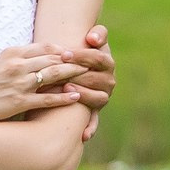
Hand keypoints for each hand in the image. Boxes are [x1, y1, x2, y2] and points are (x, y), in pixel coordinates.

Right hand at [0, 44, 93, 122]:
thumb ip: (17, 58)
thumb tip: (35, 56)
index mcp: (12, 53)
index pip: (44, 47)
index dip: (63, 49)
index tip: (77, 51)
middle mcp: (17, 65)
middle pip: (53, 58)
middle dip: (75, 60)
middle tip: (91, 62)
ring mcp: (19, 84)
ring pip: (54, 75)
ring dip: (74, 74)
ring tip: (89, 76)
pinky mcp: (19, 102)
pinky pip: (46, 99)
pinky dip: (63, 98)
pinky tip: (76, 97)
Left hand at [70, 24, 112, 140]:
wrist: (78, 65)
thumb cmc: (83, 50)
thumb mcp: (92, 39)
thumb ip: (99, 34)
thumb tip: (94, 38)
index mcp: (107, 63)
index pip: (98, 58)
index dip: (82, 55)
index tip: (65, 53)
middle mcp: (108, 81)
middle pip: (95, 79)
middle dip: (77, 75)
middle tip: (61, 73)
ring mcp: (102, 97)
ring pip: (97, 98)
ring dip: (83, 95)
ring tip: (66, 90)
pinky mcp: (94, 111)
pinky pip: (94, 121)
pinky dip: (90, 128)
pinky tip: (83, 135)